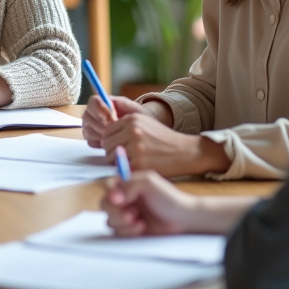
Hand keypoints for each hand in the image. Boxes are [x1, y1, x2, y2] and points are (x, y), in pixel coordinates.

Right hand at [82, 95, 158, 146]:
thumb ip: (122, 104)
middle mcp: (93, 114)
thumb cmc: (139, 118)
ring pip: (87, 130)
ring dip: (100, 135)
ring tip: (115, 137)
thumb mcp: (134, 108)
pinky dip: (99, 143)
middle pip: (87, 117)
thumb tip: (108, 105)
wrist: (142, 133)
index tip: (110, 117)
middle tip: (114, 130)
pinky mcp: (92, 139)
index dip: (98, 109)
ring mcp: (91, 127)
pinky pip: (90, 141)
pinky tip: (111, 143)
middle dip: (101, 125)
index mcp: (102, 102)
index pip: (92, 102)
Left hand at [100, 113, 227, 175]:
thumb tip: (103, 135)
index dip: (111, 141)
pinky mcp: (139, 162)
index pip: (107, 131)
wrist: (185, 151)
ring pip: (110, 157)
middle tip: (126, 155)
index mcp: (132, 119)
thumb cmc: (164, 139)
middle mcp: (132, 130)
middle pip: (106, 144)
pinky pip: (121, 168)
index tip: (120, 146)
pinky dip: (127, 169)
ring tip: (134, 160)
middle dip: (112, 151)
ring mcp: (135, 147)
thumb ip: (125, 127)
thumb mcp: (145, 124)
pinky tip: (139, 166)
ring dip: (118, 161)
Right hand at [100, 171, 198, 235]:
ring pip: (110, 220)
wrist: (182, 218)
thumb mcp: (149, 182)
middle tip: (131, 214)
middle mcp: (124, 200)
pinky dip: (128, 231)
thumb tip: (116, 196)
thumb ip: (129, 184)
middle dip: (116, 211)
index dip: (110, 194)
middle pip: (104, 205)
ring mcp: (125, 215)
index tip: (119, 200)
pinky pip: (118, 232)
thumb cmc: (168, 197)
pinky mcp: (129, 230)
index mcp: (126, 185)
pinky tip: (142, 228)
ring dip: (123, 222)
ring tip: (139, 221)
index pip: (108, 186)